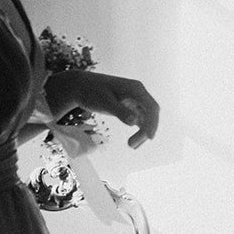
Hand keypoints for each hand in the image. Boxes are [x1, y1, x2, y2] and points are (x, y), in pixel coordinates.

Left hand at [45, 69, 160, 148]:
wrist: (80, 86)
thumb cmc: (91, 92)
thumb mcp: (104, 102)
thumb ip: (120, 111)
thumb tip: (135, 122)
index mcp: (136, 89)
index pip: (151, 107)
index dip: (153, 123)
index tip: (148, 138)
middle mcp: (138, 94)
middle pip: (151, 113)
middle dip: (146, 130)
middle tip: (132, 146)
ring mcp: (134, 100)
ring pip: (146, 118)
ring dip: (142, 132)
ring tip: (131, 147)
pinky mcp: (129, 106)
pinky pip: (139, 119)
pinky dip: (138, 130)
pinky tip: (133, 142)